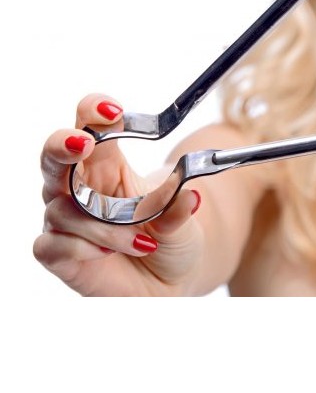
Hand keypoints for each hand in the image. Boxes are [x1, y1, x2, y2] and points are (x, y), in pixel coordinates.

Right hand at [34, 94, 203, 295]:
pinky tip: (106, 254)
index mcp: (109, 163)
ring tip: (140, 243)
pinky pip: (50, 244)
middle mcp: (81, 187)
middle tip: (81, 144)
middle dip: (62, 145)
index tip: (112, 109)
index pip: (91, 126)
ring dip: (102, 226)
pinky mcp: (58, 254)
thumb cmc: (172, 239)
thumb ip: (179, 209)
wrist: (171, 282)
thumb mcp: (184, 222)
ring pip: (62, 209)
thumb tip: (189, 196)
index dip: (93, 112)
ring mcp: (66, 220)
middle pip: (54, 154)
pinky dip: (81, 248)